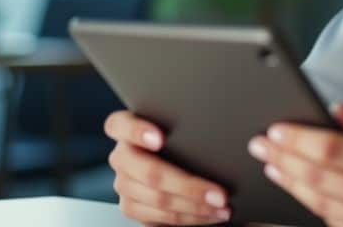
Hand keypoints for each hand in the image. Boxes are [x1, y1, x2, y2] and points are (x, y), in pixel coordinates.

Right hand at [103, 110, 232, 224]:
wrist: (166, 159)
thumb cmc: (178, 136)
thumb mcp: (177, 125)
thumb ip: (183, 126)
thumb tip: (219, 132)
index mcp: (124, 128)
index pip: (119, 125)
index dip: (138, 131)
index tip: (160, 139)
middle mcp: (120, 157)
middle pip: (149, 172)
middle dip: (189, 186)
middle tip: (220, 193)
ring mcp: (123, 184)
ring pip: (158, 200)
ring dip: (195, 207)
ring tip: (222, 207)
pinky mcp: (130, 207)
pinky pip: (159, 217)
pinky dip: (189, 218)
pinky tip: (210, 214)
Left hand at [247, 102, 342, 226]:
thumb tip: (333, 110)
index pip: (331, 149)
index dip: (296, 140)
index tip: (273, 130)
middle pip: (316, 177)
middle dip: (283, 159)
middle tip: (260, 146)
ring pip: (319, 204)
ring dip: (291, 183)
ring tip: (273, 166)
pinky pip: (334, 222)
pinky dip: (313, 205)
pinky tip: (299, 188)